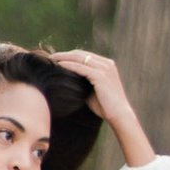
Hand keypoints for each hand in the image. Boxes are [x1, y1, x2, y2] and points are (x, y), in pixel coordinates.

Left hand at [53, 50, 153, 164]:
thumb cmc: (106, 106)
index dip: (69, 55)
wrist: (119, 115)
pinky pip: (80, 67)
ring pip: (79, 58)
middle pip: (80, 54)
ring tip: (51, 61)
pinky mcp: (100, 76)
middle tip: (50, 57)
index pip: (84, 55)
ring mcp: (104, 68)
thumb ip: (84, 81)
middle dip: (64, 54)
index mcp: (106, 64)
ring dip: (63, 57)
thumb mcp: (93, 89)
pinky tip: (58, 66)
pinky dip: (68, 65)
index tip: (56, 59)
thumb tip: (67, 79)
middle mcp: (106, 63)